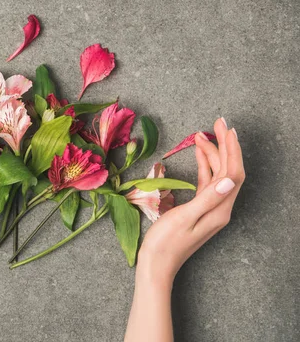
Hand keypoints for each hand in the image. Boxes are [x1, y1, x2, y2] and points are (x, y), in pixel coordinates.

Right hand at [137, 117, 244, 283]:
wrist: (156, 264)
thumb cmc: (165, 243)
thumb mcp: (185, 218)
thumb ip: (207, 198)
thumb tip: (229, 179)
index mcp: (219, 210)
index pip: (232, 173)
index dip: (231, 149)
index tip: (224, 128)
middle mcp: (220, 208)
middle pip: (228, 171)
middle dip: (224, 145)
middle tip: (216, 122)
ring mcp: (211, 210)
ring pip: (218, 175)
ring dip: (213, 153)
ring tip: (202, 134)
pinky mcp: (200, 210)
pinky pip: (207, 183)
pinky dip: (205, 166)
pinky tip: (199, 154)